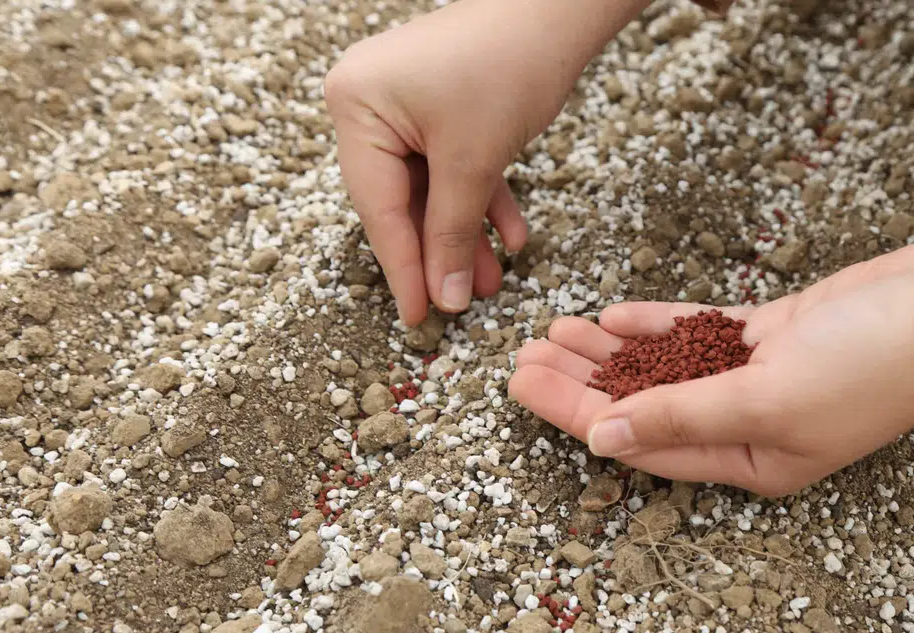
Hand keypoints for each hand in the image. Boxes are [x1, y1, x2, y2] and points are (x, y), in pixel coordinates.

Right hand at [325, 0, 651, 323]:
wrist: (557, 10)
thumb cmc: (508, 68)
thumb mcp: (474, 162)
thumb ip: (451, 234)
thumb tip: (445, 299)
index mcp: (356, 106)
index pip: (377, 206)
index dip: (403, 268)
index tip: (419, 319)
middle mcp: (368, 101)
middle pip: (401, 200)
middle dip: (440, 252)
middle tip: (461, 305)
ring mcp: (403, 102)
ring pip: (432, 188)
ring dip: (464, 234)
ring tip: (493, 283)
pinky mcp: (439, 105)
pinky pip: (452, 165)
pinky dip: (480, 200)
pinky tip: (512, 238)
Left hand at [508, 219, 913, 495]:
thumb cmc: (872, 366)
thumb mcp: (766, 399)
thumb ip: (684, 416)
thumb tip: (606, 438)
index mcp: (751, 462)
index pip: (644, 445)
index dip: (577, 417)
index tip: (525, 389)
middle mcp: (750, 426)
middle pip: (645, 407)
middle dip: (581, 384)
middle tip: (521, 357)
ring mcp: (760, 377)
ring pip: (666, 368)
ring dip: (610, 353)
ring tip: (552, 332)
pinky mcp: (774, 333)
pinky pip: (700, 332)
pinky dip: (657, 325)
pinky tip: (611, 316)